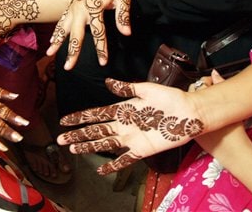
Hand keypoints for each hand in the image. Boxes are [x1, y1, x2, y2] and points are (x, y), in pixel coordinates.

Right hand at [46, 0, 130, 68]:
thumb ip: (123, 16)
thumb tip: (126, 33)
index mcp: (94, 7)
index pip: (98, 32)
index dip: (101, 48)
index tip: (103, 62)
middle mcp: (80, 9)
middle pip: (76, 34)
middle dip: (72, 51)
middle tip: (69, 67)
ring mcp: (73, 8)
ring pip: (63, 28)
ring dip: (57, 42)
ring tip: (50, 55)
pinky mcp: (70, 6)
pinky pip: (60, 21)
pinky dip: (55, 32)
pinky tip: (51, 43)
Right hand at [57, 78, 203, 174]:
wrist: (190, 113)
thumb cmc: (170, 98)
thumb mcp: (146, 89)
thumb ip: (126, 87)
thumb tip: (107, 82)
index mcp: (123, 109)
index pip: (96, 114)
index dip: (80, 117)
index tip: (64, 120)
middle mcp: (123, 125)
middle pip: (95, 131)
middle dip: (78, 134)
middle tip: (61, 139)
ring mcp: (131, 138)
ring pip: (104, 144)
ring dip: (88, 147)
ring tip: (74, 150)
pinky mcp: (142, 150)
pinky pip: (124, 159)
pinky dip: (113, 165)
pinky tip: (101, 169)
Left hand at [193, 70, 248, 154]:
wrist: (234, 153)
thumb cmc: (235, 132)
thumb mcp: (231, 107)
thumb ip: (222, 86)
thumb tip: (215, 74)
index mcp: (203, 105)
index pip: (198, 85)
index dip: (206, 82)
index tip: (212, 82)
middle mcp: (193, 113)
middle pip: (191, 93)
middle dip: (200, 90)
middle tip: (211, 91)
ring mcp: (189, 123)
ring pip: (188, 104)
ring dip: (196, 101)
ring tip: (207, 103)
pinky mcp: (189, 131)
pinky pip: (187, 116)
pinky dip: (194, 113)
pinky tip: (204, 115)